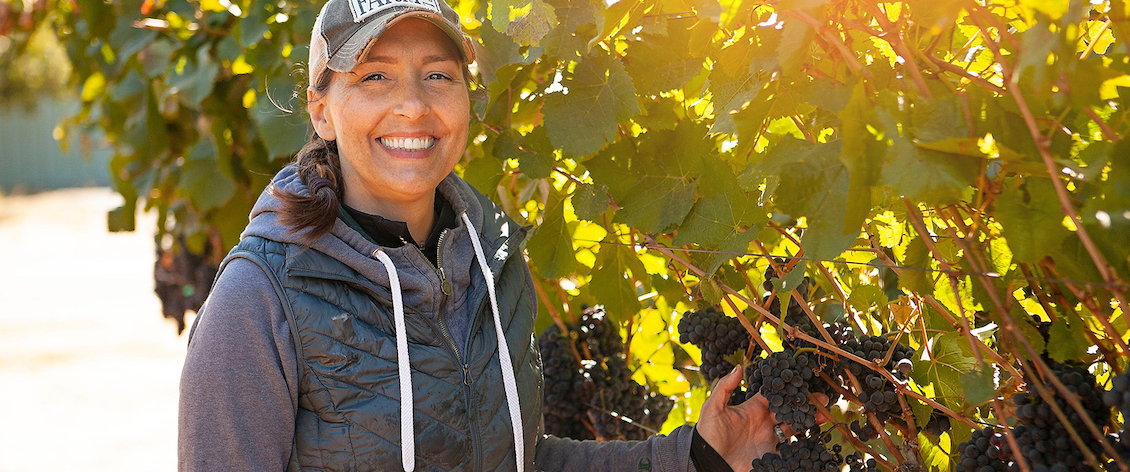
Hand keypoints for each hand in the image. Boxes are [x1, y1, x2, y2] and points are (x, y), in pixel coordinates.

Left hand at [695, 365, 828, 471]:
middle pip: (789, 411)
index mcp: (753, 408)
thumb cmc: (708, 432)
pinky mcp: (769, 456)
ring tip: (824, 417)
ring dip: (808, 422)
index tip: (803, 382)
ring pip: (793, 428)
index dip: (788, 388)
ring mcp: (768, 439)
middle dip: (806, 405)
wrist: (706, 460)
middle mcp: (764, 422)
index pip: (775, 395)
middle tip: (823, 401)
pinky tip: (813, 440)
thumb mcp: (713, 407)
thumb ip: (724, 387)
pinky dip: (801, 447)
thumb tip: (739, 367)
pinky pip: (789, 452)